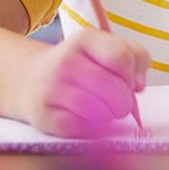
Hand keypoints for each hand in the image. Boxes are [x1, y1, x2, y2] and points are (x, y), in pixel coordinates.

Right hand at [17, 28, 149, 137]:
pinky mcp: (43, 116)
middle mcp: (66, 61)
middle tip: (119, 104)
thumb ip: (134, 57)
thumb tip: (138, 85)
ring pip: (101, 113)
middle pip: (116, 90)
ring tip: (103, 111)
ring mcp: (52, 89)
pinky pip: (81, 129)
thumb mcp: (104, 48)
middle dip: (125, 102)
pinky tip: (86, 120)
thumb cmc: (79, 66)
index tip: (129, 82)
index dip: (132, 75)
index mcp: (86, 39)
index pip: (122, 57)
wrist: (29, 79)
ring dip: (109, 117)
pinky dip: (90, 130)